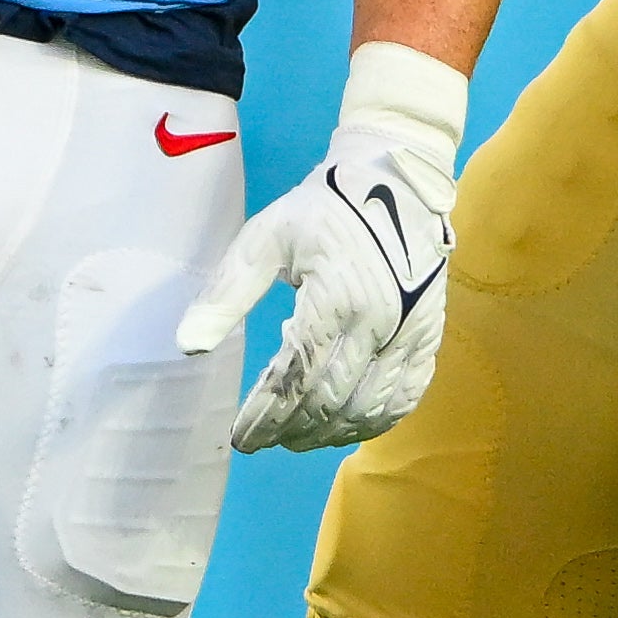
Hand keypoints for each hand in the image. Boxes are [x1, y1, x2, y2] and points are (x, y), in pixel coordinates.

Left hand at [176, 47, 462, 451]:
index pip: (293, 379)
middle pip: (329, 402)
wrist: (398, 178)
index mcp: (334, 298)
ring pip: (369, 408)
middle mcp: (377, 324)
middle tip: (264, 439)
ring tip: (297, 438)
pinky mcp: (430, 335)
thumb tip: (188, 345)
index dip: (264, 416)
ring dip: (330, 434)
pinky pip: (406, 396)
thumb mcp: (265, 238)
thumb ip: (226, 293)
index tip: (239, 436)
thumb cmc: (324, 207)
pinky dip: (376, 421)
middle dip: (291, 430)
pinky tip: (349, 424)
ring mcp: (409, 333)